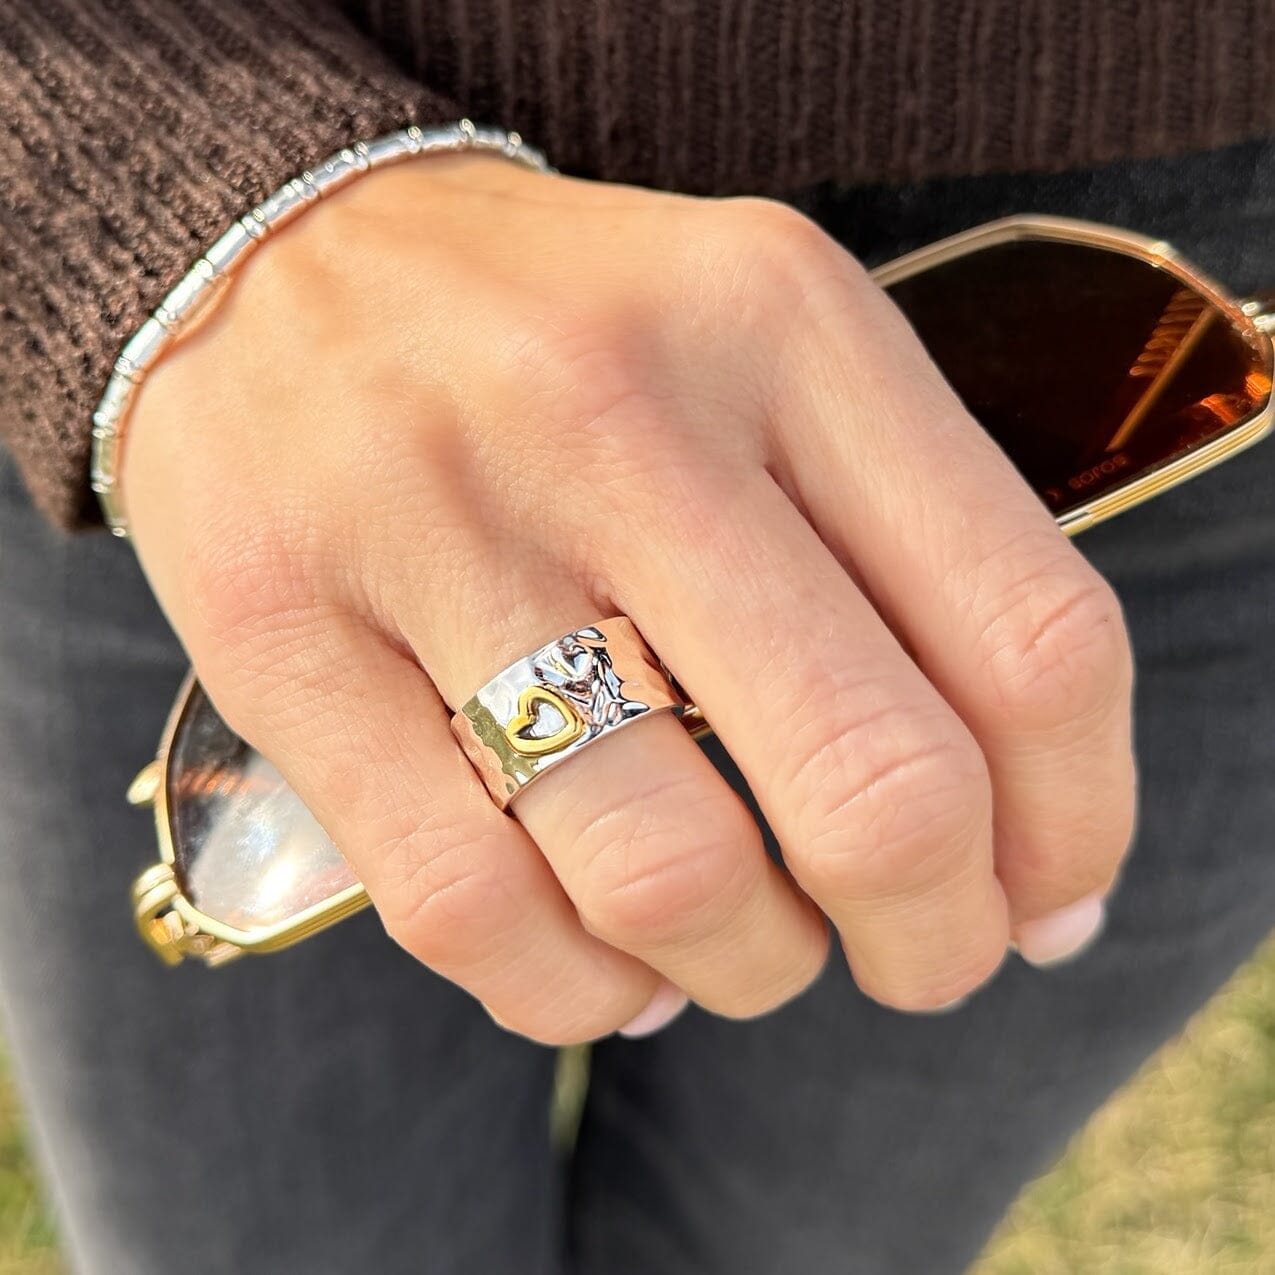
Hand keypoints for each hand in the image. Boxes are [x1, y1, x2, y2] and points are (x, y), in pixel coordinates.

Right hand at [123, 152, 1134, 1039]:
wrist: (278, 252)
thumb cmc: (567, 337)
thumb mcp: (765, 354)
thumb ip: (904, 557)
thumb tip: (1014, 847)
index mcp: (784, 328)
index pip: (1029, 635)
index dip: (1073, 823)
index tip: (1046, 902)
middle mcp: (619, 419)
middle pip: (874, 784)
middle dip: (931, 937)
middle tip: (919, 961)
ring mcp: (436, 526)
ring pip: (668, 877)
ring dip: (746, 968)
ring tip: (744, 952)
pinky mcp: (278, 628)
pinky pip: (469, 905)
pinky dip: (573, 989)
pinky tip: (606, 969)